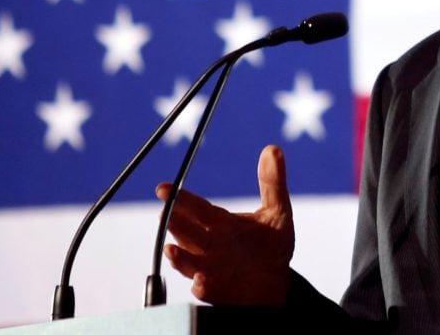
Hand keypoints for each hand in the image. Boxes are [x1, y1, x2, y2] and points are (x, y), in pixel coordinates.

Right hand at [156, 145, 294, 305]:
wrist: (276, 283)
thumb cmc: (271, 246)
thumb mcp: (277, 212)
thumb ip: (272, 183)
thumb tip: (273, 148)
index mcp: (219, 222)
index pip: (195, 207)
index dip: (179, 198)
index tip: (162, 188)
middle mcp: (208, 245)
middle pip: (186, 232)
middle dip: (174, 224)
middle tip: (165, 214)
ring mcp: (210, 268)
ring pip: (188, 261)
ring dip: (179, 257)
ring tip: (172, 250)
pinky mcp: (218, 291)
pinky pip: (205, 290)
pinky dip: (201, 286)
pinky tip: (200, 281)